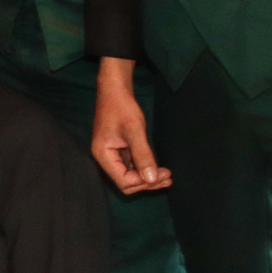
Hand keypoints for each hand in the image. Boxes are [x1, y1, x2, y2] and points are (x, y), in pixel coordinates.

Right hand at [90, 58, 171, 194]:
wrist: (115, 89)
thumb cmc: (122, 107)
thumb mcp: (134, 130)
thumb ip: (142, 155)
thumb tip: (151, 179)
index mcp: (103, 155)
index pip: (123, 181)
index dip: (143, 181)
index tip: (162, 173)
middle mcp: (105, 158)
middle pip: (126, 182)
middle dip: (147, 182)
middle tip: (168, 177)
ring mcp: (111, 155)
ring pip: (129, 176)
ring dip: (148, 178)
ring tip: (167, 176)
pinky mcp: (118, 150)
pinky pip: (131, 166)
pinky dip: (144, 169)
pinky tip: (158, 168)